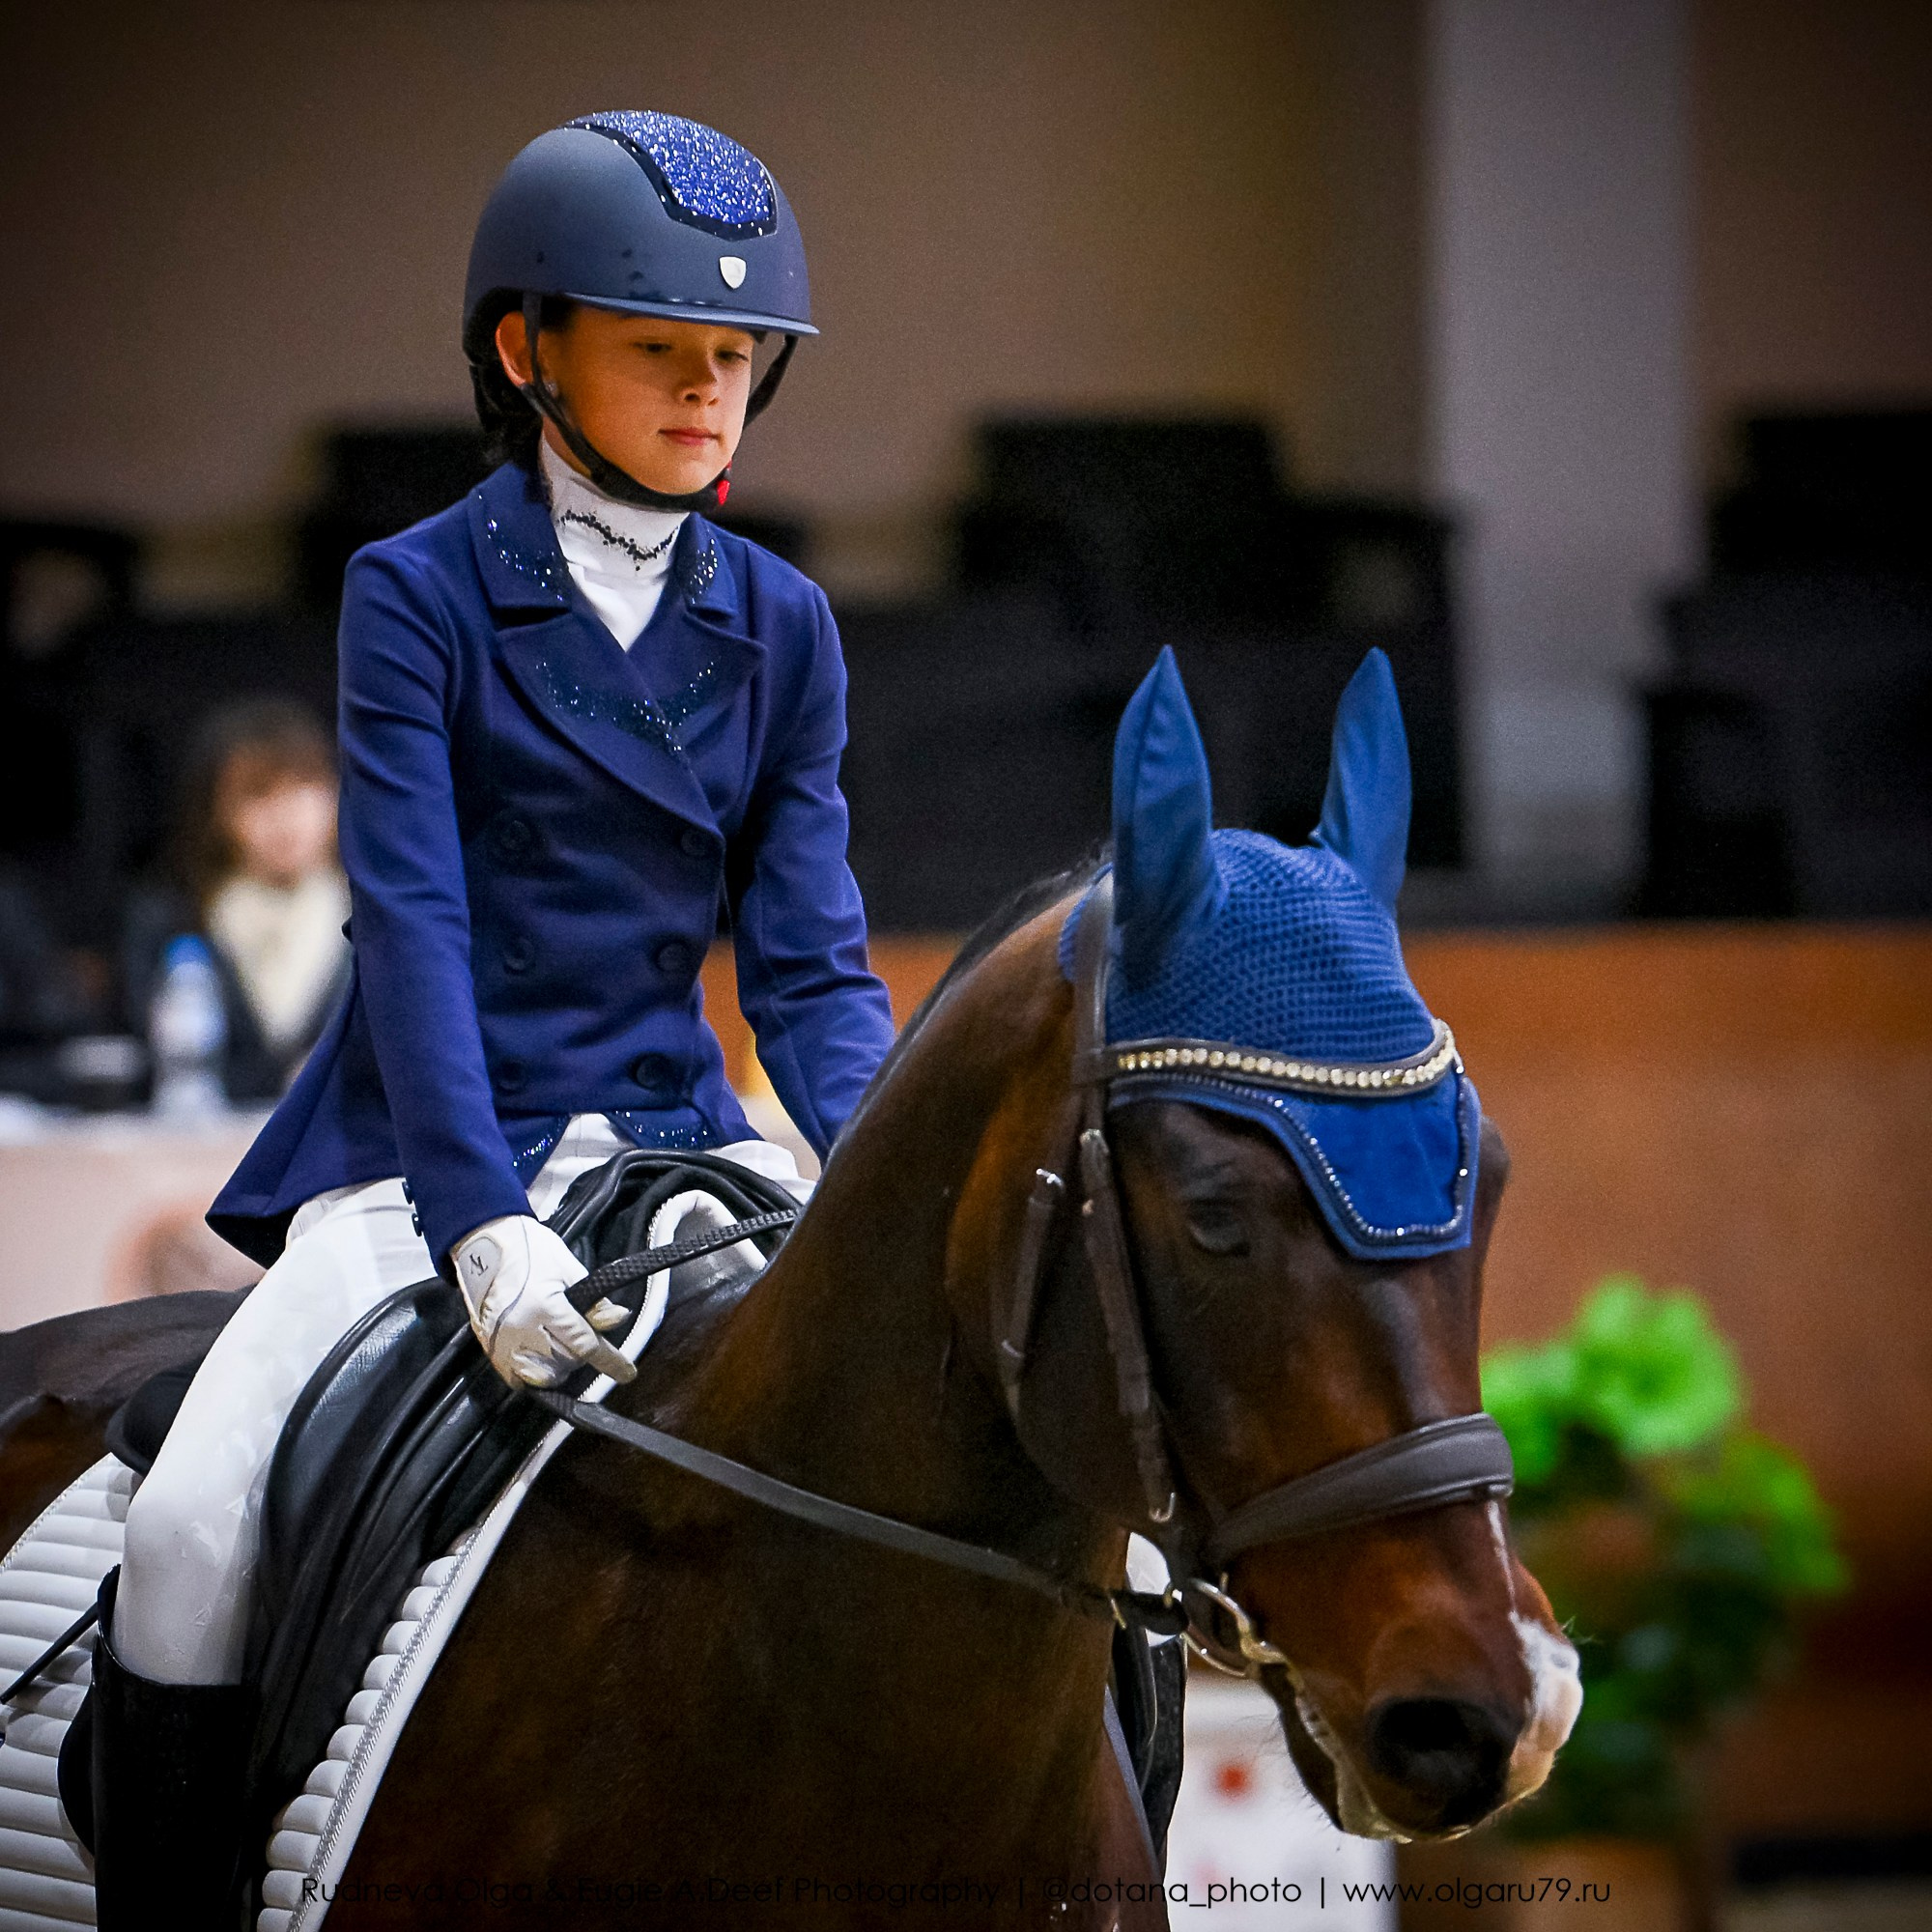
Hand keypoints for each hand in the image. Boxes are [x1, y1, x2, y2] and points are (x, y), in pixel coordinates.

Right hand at [452, 1214, 635, 1388]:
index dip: (609, 1361)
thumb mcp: (568, 1268)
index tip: (627, 1373)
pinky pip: (514, 1377)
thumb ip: (592, 1301)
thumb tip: (618, 1320)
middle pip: (563, 1362)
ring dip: (559, 1369)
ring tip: (565, 1351)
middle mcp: (521, 1329)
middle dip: (581, 1356)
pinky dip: (532, 1376)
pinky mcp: (486, 1346)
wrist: (484, 1241)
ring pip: (540, 1376)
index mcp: (544, 1306)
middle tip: (586, 1341)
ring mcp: (500, 1341)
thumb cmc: (530, 1249)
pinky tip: (542, 1363)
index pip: (584, 1343)